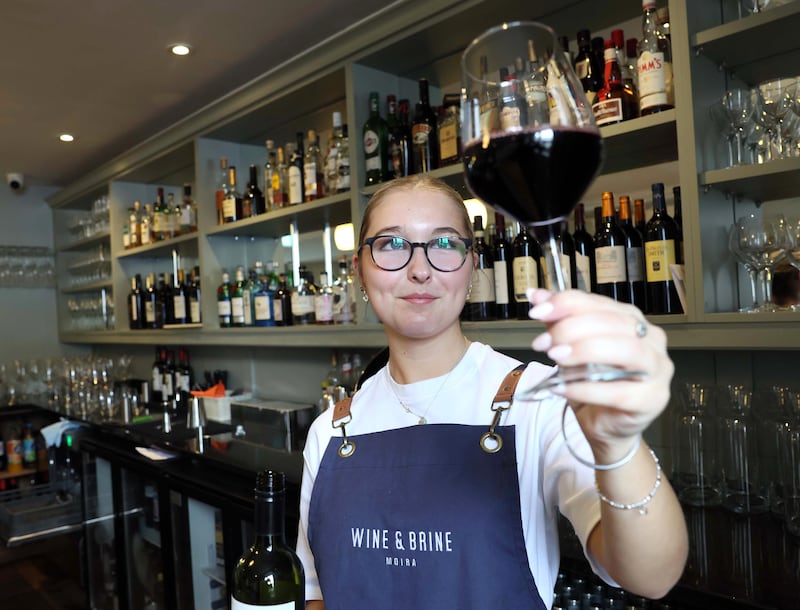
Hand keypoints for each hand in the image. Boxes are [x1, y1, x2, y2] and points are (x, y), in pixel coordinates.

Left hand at [526, 288, 672, 459]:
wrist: (603, 424)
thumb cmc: (592, 382)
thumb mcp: (570, 347)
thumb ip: (558, 321)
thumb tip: (536, 296)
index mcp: (631, 320)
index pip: (600, 302)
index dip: (567, 303)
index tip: (537, 311)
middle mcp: (651, 340)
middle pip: (614, 323)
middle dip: (572, 328)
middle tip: (544, 342)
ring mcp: (658, 370)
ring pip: (627, 351)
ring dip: (585, 351)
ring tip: (555, 358)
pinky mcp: (652, 399)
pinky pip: (620, 391)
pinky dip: (587, 389)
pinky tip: (563, 388)